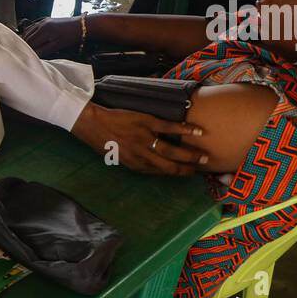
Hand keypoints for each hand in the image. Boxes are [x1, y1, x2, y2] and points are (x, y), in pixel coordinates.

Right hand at [21, 17, 85, 60]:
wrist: (81, 25)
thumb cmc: (71, 37)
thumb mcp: (58, 46)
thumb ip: (44, 50)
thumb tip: (34, 55)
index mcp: (44, 31)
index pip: (30, 42)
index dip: (27, 50)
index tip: (24, 57)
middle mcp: (41, 24)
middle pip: (28, 37)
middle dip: (25, 45)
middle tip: (22, 54)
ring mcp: (42, 21)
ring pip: (29, 31)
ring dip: (26, 39)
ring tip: (25, 48)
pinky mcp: (45, 20)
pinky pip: (33, 27)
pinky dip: (30, 34)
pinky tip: (30, 39)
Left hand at [70, 102, 207, 175]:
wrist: (92, 123)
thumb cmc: (102, 141)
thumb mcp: (117, 157)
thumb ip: (134, 162)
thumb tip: (149, 165)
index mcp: (135, 165)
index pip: (161, 173)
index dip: (176, 174)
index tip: (188, 173)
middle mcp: (142, 155)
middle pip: (170, 166)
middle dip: (187, 168)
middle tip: (202, 168)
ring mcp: (145, 139)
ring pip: (172, 151)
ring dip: (190, 155)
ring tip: (204, 156)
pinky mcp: (146, 123)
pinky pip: (169, 128)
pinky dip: (185, 130)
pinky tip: (198, 131)